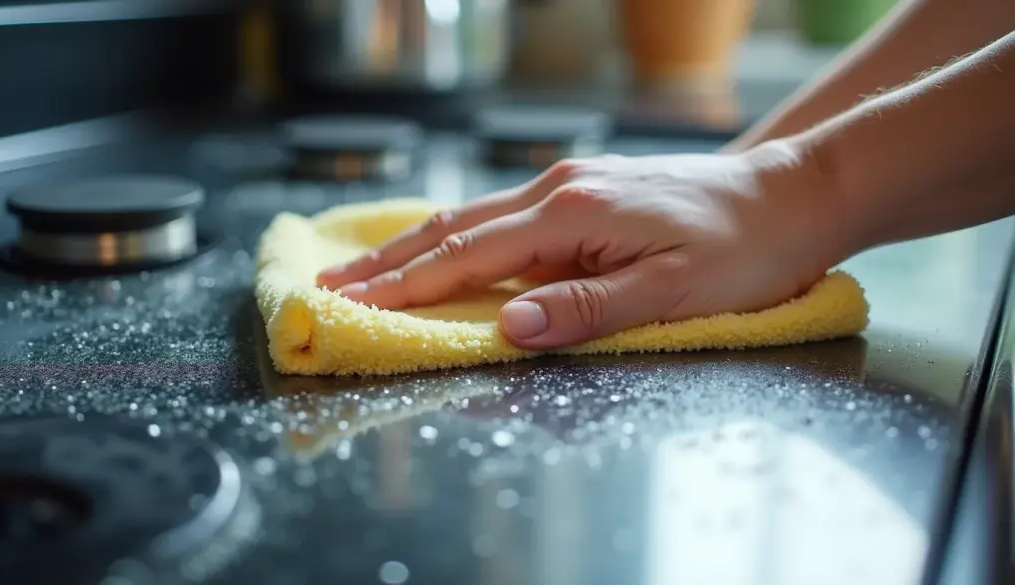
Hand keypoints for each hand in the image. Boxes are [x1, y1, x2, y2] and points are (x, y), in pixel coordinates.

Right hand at [316, 141, 838, 349]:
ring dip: (415, 247)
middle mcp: (559, 188)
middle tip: (330, 285)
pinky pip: (502, 215)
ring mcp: (569, 184)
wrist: (789, 195)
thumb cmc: (742, 248)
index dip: (406, 285)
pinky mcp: (584, 191)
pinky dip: (457, 235)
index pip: (468, 255)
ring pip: (473, 216)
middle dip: (389, 262)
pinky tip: (440, 245)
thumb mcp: (672, 292)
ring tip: (365, 269)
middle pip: (453, 227)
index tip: (352, 302)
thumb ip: (586, 309)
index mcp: (572, 212)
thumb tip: (509, 327)